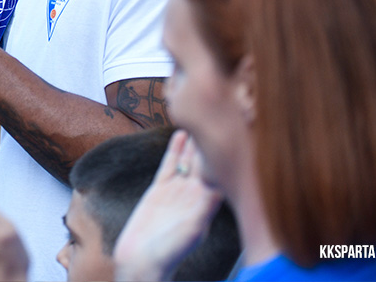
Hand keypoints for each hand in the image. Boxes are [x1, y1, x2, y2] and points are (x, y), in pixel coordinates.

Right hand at [113, 130, 221, 281]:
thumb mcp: (191, 230)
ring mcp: (178, 191)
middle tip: (220, 114)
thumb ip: (203, 210)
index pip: (221, 172)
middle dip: (213, 141)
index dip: (227, 153)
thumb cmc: (168, 252)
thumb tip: (218, 189)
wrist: (140, 260)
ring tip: (202, 117)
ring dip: (196, 141)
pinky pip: (170, 164)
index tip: (235, 132)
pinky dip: (175, 149)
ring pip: (189, 160)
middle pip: (207, 161)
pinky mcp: (160, 190)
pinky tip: (180, 134)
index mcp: (207, 204)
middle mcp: (196, 195)